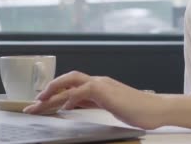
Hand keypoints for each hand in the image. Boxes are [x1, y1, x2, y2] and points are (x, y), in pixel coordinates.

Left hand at [22, 71, 166, 129]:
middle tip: (33, 104)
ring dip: (54, 91)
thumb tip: (74, 105)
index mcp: (99, 86)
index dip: (54, 94)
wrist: (156, 109)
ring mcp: (103, 85)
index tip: (40, 105)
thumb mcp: (110, 106)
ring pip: (72, 82)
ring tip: (40, 102)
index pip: (71, 87)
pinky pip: (84, 91)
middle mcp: (98, 82)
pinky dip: (72, 97)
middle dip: (48, 90)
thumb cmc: (138, 110)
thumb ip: (93, 103)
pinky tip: (64, 106)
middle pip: (67, 80)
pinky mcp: (107, 91)